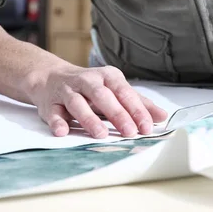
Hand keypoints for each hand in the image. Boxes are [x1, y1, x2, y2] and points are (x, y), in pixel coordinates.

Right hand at [25, 63, 167, 137]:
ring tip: (101, 134)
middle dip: (117, 114)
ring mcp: (67, 91)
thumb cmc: (92, 88)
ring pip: (78, 103)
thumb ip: (139, 104)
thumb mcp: (117, 91)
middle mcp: (88, 81)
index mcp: (108, 77)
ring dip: (89, 119)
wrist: (51, 77)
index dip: (137, 110)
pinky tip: (62, 132)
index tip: (146, 127)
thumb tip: (162, 116)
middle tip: (129, 132)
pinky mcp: (50, 103)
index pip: (125, 93)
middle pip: (103, 96)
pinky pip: (53, 112)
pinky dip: (57, 122)